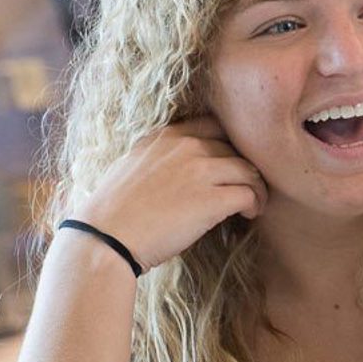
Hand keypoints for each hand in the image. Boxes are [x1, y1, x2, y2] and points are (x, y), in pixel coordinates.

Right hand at [75, 117, 267, 267]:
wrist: (105, 236)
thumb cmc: (113, 210)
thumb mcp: (132, 165)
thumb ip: (158, 157)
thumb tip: (176, 169)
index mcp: (166, 135)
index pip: (212, 125)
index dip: (228, 143)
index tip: (230, 162)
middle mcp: (186, 146)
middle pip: (235, 147)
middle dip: (245, 166)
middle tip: (248, 185)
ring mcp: (201, 171)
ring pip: (248, 170)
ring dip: (256, 187)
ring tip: (254, 204)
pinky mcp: (212, 200)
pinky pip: (249, 194)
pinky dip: (254, 204)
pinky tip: (249, 214)